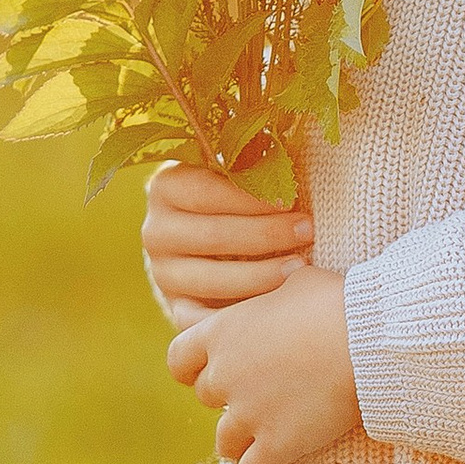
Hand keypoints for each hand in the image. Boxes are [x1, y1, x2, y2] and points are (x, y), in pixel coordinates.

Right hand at [140, 162, 310, 321]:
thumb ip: (256, 162)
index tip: (293, 199)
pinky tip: (274, 307)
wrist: (218, 240)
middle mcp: (156, 231)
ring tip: (299, 268)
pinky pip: (205, 320)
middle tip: (308, 231)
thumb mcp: (241, 171)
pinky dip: (240, 316)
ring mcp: (163, 273)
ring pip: (211, 280)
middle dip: (266, 234)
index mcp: (166, 187)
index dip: (252, 197)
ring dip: (260, 275)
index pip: (207, 192)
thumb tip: (291, 144)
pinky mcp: (177, 307)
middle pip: (212, 236)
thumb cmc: (243, 196)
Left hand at [167, 268, 359, 463]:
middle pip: (207, 399)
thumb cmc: (337, 302)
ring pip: (224, 441)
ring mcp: (247, 414)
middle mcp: (225, 375)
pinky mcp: (275, 445)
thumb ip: (275, 293)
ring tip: (260, 440)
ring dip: (241, 440)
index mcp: (222, 333)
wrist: (367, 341)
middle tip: (255, 397)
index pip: (179, 359)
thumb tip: (284, 283)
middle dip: (227, 399)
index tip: (207, 372)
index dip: (192, 368)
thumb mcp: (296, 281)